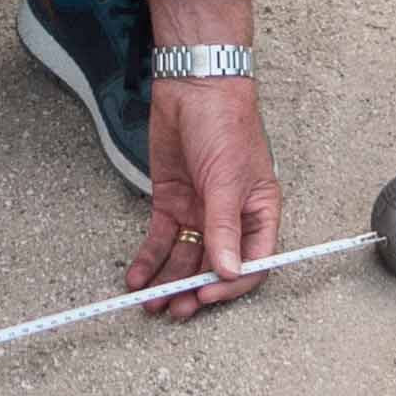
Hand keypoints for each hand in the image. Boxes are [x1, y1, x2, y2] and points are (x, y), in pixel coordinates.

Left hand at [124, 0, 278, 320]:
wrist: (192, 85)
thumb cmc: (225, 124)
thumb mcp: (228, 178)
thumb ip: (225, 227)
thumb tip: (229, 271)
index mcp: (258, 213)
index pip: (252, 263)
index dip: (230, 285)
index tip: (205, 294)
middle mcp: (230, 218)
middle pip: (215, 267)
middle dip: (195, 290)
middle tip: (175, 309)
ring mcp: (199, 211)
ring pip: (186, 259)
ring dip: (170, 283)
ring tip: (151, 305)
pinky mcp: (172, 202)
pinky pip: (161, 240)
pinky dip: (149, 260)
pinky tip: (137, 278)